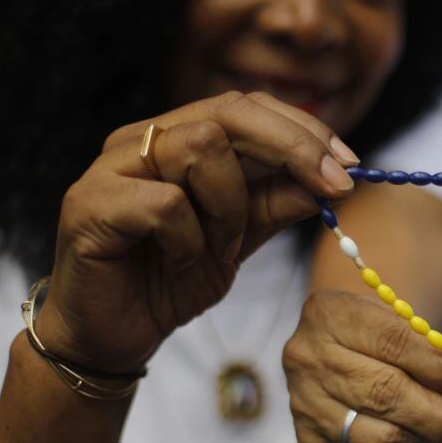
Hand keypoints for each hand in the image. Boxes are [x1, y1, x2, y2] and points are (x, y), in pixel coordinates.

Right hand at [38, 91, 359, 373]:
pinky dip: (189, 240)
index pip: (248, 107)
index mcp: (176, 138)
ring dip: (230, 205)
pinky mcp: (90, 205)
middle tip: (335, 186)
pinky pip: (165, 204)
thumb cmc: (171, 280)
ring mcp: (110, 167)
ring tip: (218, 245)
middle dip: (294, 148)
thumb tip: (331, 181)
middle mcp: (141, 140)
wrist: (115, 335)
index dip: (304, 131)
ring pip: (199, 149)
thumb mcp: (240, 240)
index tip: (351, 166)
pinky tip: (179, 263)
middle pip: (228, 111)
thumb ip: (276, 204)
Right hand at [283, 292, 441, 442]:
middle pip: (386, 394)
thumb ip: (437, 348)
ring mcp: (303, 407)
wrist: (340, 349)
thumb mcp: (403, 321)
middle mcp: (306, 360)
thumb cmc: (380, 333)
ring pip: (382, 438)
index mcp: (329, 315)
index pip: (395, 342)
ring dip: (430, 437)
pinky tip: (418, 434)